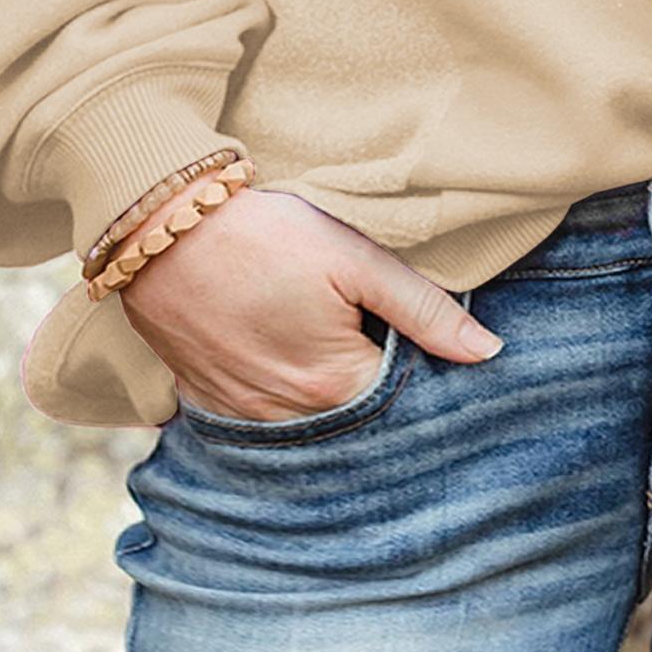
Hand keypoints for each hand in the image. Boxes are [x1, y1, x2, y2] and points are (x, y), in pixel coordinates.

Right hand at [114, 184, 503, 419]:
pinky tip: (285, 361)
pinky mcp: (208, 401)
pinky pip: (259, 420)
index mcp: (335, 384)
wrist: (163, 227)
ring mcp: (244, 414)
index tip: (418, 342)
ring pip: (308, 423)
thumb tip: (488, 353)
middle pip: (356, 418)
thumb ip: (424, 309)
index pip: (403, 399)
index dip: (420, 369)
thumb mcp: (354, 258)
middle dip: (375, 390)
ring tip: (330, 348)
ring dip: (328, 398)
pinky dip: (280, 401)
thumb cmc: (263, 236)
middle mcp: (290, 416)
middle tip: (374, 340)